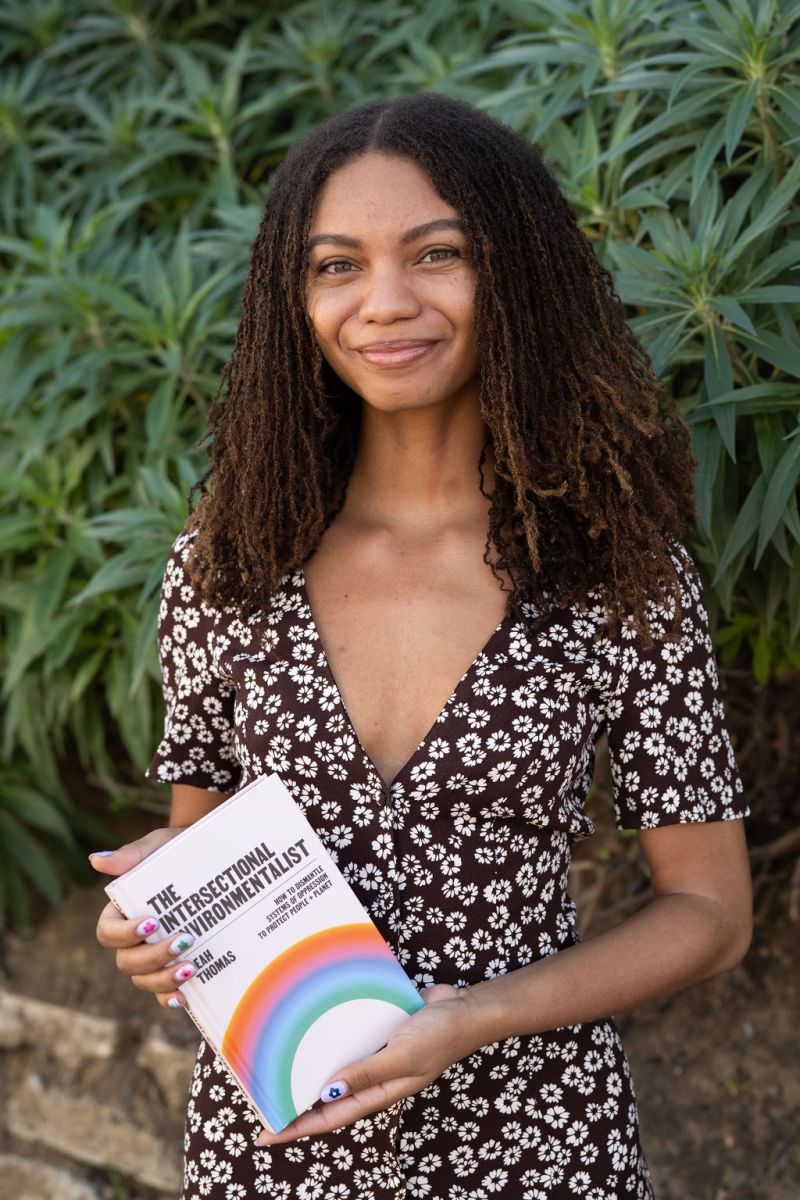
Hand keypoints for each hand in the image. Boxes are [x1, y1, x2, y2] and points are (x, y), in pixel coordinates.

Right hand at [91, 829, 193, 1009]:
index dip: (124, 934)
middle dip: (153, 957)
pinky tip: (183, 998)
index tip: (152, 922)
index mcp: (121, 912)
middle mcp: (132, 939)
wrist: (211, 855)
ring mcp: (152, 956)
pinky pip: (163, 992)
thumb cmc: (175, 849)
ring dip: (164, 979)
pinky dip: (169, 998)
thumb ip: (131, 855)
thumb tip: (95, 860)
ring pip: (144, 980)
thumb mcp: (157, 846)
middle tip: (185, 939)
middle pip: (127, 962)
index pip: (107, 933)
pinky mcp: (174, 966)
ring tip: (191, 967)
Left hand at [256, 983, 480, 1145]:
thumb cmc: (439, 1037)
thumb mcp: (402, 1057)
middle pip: (326, 1098)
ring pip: (334, 1069)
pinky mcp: (378, 1033)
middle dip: (295, 1103)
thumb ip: (366, 1073)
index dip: (296, 1127)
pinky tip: (312, 1030)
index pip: (328, 1117)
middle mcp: (372, 1079)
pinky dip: (328, 1041)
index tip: (266, 1135)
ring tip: (276, 1068)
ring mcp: (375, 1056)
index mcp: (378, 1093)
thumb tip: (326, 1092)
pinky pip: (347, 1041)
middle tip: (260, 1100)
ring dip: (309, 1070)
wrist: (464, 1009)